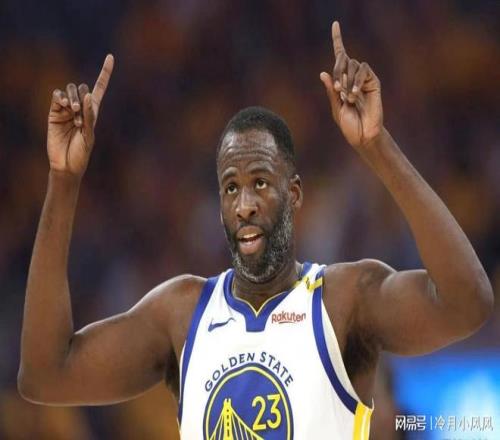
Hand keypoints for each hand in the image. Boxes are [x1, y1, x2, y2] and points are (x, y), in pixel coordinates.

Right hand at [47, 55, 113, 177]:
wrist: (66, 165)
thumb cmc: (82, 153)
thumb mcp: (89, 136)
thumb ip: (89, 117)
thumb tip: (87, 96)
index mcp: (93, 112)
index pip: (100, 88)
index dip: (105, 72)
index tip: (110, 57)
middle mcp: (80, 108)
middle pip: (82, 88)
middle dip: (83, 99)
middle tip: (79, 117)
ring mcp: (66, 109)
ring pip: (70, 90)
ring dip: (73, 100)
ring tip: (73, 115)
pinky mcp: (54, 112)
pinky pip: (57, 96)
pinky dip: (61, 98)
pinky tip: (63, 107)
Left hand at [320, 22, 382, 148]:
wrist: (363, 135)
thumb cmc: (349, 125)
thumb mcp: (336, 108)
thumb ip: (331, 92)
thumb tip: (323, 73)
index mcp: (342, 83)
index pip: (340, 58)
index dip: (338, 40)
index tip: (336, 23)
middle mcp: (353, 78)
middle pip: (344, 60)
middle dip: (338, 72)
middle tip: (338, 90)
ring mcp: (364, 79)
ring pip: (354, 65)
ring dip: (347, 81)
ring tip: (348, 98)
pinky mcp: (374, 83)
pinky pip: (364, 71)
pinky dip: (357, 82)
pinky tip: (355, 95)